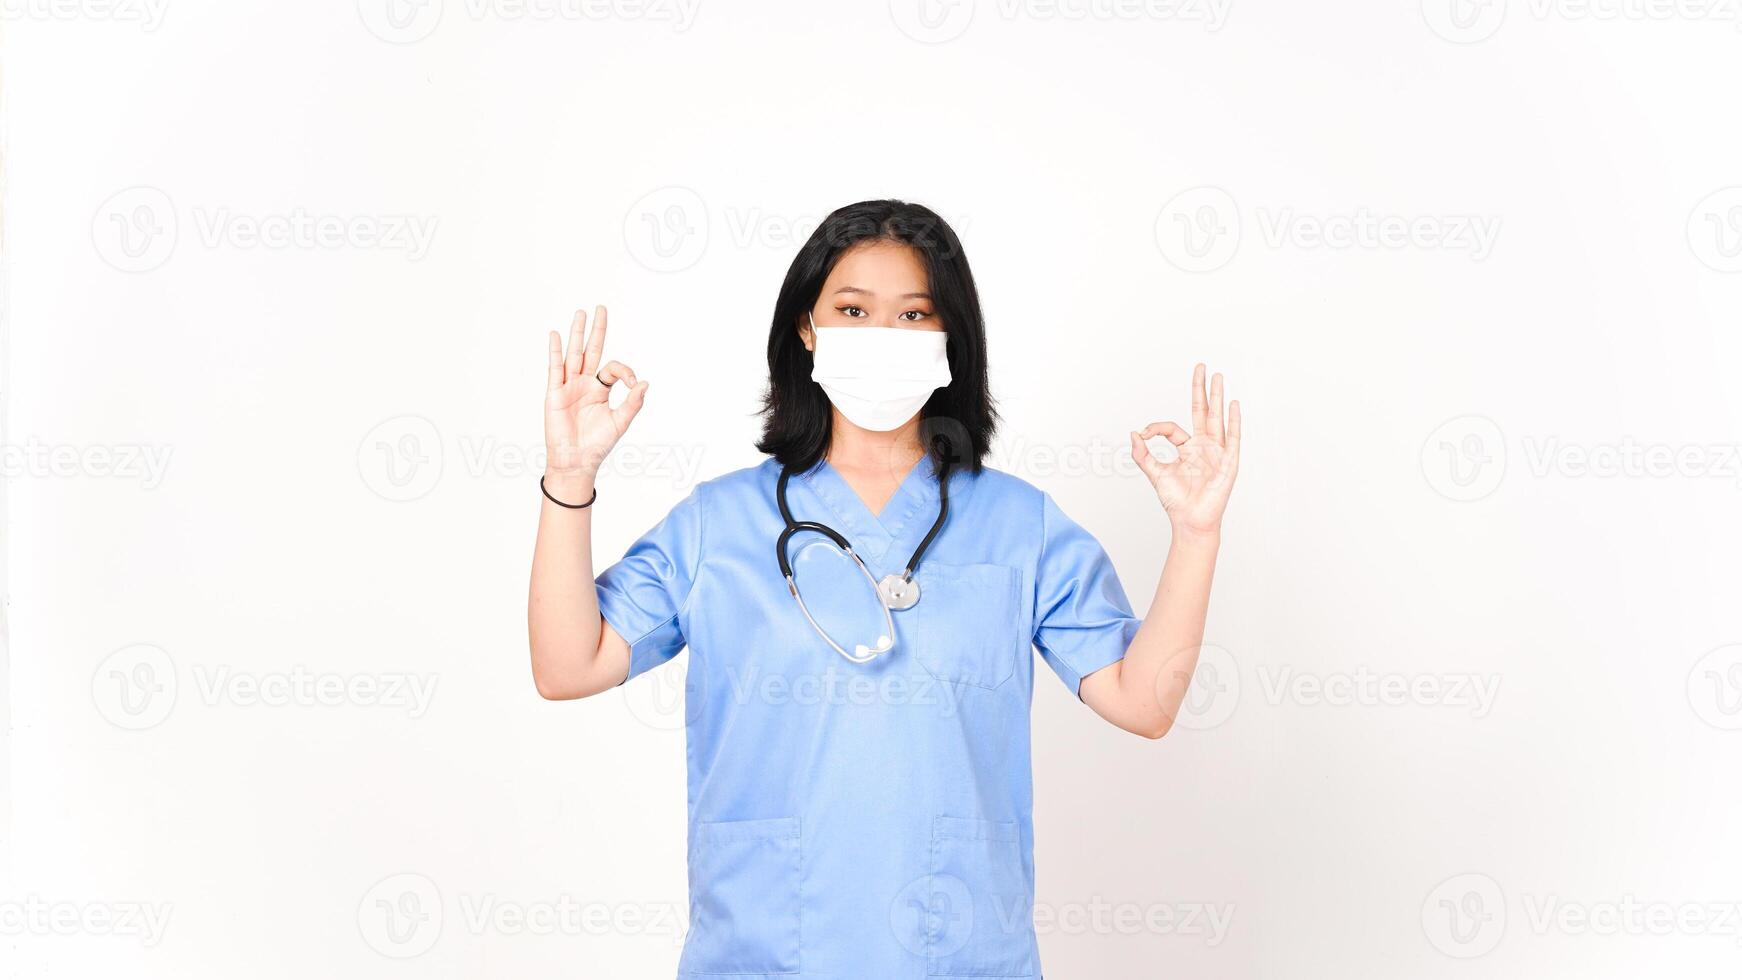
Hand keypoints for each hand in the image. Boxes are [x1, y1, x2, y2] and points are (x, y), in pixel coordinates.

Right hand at [544, 306, 647, 493]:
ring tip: (581, 313)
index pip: (612, 368)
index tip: (633, 383)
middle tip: (601, 308)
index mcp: (601, 390)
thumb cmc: (597, 445)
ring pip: (574, 354)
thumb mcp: (620, 422)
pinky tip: (556, 335)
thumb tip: (645, 383)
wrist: (576, 461)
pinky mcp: (555, 393)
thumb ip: (633, 403)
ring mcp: (568, 386)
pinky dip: (556, 352)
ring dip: (577, 334)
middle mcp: (584, 384)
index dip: (626, 371)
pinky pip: (555, 368)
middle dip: (597, 330)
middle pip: (591, 351)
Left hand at [1130, 364, 1240, 536]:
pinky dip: (1233, 421)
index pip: (1173, 428)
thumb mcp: (1155, 473)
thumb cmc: (1176, 501)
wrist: (1190, 520)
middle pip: (1203, 411)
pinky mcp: (1228, 462)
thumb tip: (1133, 434)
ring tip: (1218, 376)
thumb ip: (1142, 454)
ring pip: (1217, 419)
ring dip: (1218, 397)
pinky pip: (1232, 438)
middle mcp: (1204, 446)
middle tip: (1202, 367)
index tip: (1143, 433)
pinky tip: (1232, 404)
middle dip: (1202, 389)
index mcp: (1187, 448)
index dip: (1156, 428)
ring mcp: (1218, 452)